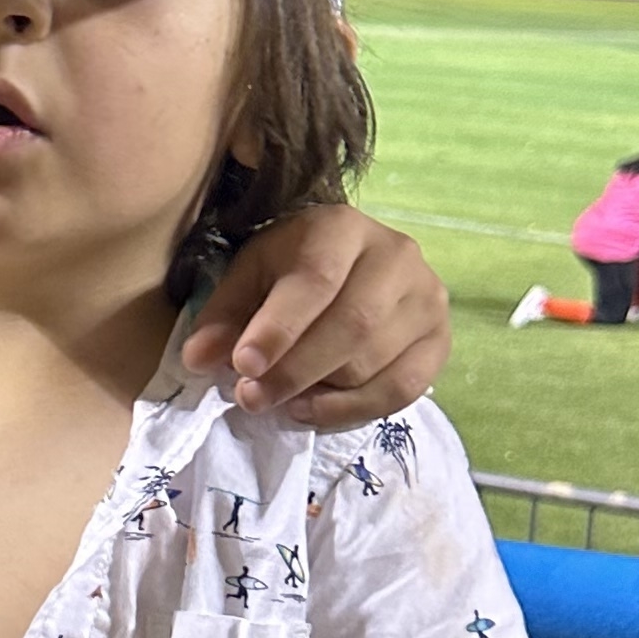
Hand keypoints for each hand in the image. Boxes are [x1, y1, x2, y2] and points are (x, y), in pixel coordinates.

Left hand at [181, 206, 448, 425]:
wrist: (353, 265)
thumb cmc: (292, 267)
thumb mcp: (251, 276)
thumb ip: (224, 315)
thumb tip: (199, 360)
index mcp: (342, 227)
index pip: (317, 279)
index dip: (279, 327)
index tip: (242, 366)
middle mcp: (396, 256)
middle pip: (353, 324)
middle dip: (295, 370)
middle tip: (251, 398)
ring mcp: (427, 298)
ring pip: (374, 361)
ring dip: (319, 392)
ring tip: (277, 400)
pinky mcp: (439, 339)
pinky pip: (403, 389)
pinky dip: (353, 410)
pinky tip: (313, 409)